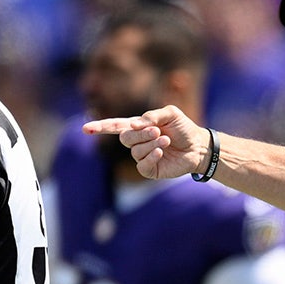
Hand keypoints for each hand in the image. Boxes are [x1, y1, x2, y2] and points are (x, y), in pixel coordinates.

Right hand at [83, 105, 207, 179]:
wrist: (199, 146)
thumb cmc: (184, 128)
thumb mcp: (171, 113)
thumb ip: (152, 115)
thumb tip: (135, 125)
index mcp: (138, 127)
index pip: (115, 127)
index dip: (100, 127)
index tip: (86, 129)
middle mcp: (137, 143)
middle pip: (125, 138)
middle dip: (141, 134)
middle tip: (158, 131)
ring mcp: (143, 157)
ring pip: (135, 151)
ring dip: (151, 144)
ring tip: (166, 140)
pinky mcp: (150, 170)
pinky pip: (142, 164)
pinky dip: (151, 156)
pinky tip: (161, 152)